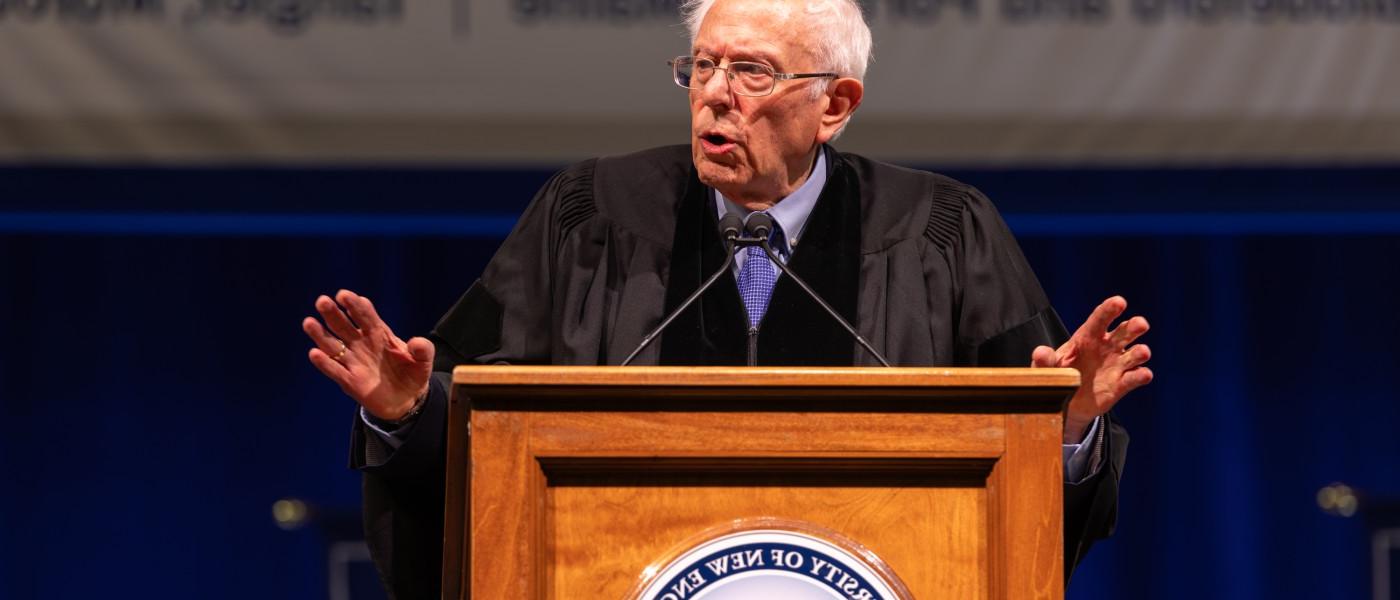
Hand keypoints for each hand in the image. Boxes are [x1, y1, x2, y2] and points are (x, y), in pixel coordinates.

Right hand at [302, 289, 434, 420]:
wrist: (407, 399)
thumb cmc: (412, 373)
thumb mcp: (424, 360)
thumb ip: (423, 350)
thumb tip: (416, 342)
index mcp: (378, 333)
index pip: (364, 315)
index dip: (354, 305)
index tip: (344, 296)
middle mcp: (361, 344)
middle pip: (343, 326)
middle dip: (333, 313)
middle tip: (322, 301)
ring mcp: (353, 362)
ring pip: (333, 346)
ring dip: (320, 335)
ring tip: (309, 323)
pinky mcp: (350, 381)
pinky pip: (335, 370)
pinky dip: (325, 363)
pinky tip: (315, 353)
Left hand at [1031, 296, 1152, 443]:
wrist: (1064, 404)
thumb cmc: (1056, 377)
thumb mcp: (1044, 369)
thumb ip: (1043, 360)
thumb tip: (1040, 352)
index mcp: (1087, 337)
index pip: (1100, 319)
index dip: (1110, 309)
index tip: (1119, 302)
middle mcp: (1106, 347)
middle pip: (1125, 331)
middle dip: (1134, 326)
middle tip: (1140, 324)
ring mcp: (1116, 365)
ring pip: (1136, 353)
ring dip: (1141, 352)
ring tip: (1141, 352)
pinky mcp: (1122, 384)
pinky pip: (1136, 377)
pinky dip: (1142, 375)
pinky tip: (1142, 374)